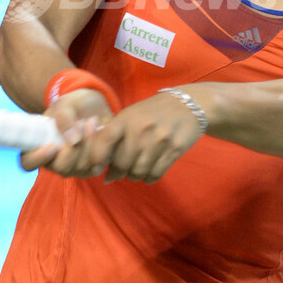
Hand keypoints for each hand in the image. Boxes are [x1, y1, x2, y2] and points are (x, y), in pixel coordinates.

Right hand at [20, 89, 112, 175]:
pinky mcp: (93, 167)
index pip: (28, 162)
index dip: (37, 159)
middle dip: (74, 147)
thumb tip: (73, 141)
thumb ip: (64, 119)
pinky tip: (100, 129)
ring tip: (91, 121)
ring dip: (89, 142)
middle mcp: (54, 162)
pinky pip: (98, 163)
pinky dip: (101, 145)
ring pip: (81, 166)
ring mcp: (74, 168)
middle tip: (82, 123)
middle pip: (61, 168)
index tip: (53, 146)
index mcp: (38, 146)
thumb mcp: (65, 104)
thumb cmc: (72, 105)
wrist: (93, 106)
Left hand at [89, 92, 203, 183]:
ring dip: (134, 175)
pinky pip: (155, 174)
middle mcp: (141, 129)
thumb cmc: (152, 113)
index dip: (97, 156)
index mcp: (127, 118)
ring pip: (138, 172)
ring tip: (136, 168)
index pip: (106, 138)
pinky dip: (149, 177)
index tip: (96, 168)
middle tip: (121, 170)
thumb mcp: (131, 116)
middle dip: (118, 171)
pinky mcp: (175, 149)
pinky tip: (150, 170)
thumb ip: (114, 138)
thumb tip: (100, 170)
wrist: (187, 105)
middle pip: (122, 163)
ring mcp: (159, 140)